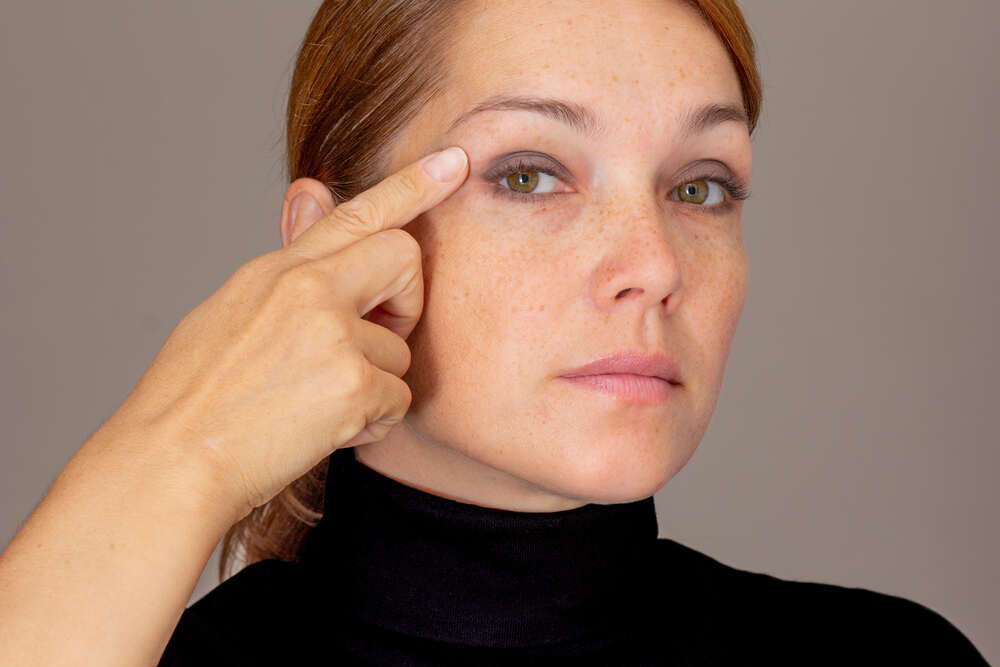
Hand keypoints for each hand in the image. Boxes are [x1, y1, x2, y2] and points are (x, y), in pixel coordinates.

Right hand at [102, 147, 467, 519]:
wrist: (171, 462)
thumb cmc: (196, 395)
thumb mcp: (233, 309)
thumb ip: (290, 262)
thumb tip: (311, 192)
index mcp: (279, 271)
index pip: (355, 211)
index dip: (412, 185)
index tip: (456, 161)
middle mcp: (308, 288)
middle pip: (403, 257)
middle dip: (405, 302)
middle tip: (375, 342)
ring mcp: (331, 332)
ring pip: (400, 349)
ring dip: (374, 383)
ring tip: (318, 406)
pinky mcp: (352, 384)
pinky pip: (398, 399)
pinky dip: (372, 422)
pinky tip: (327, 431)